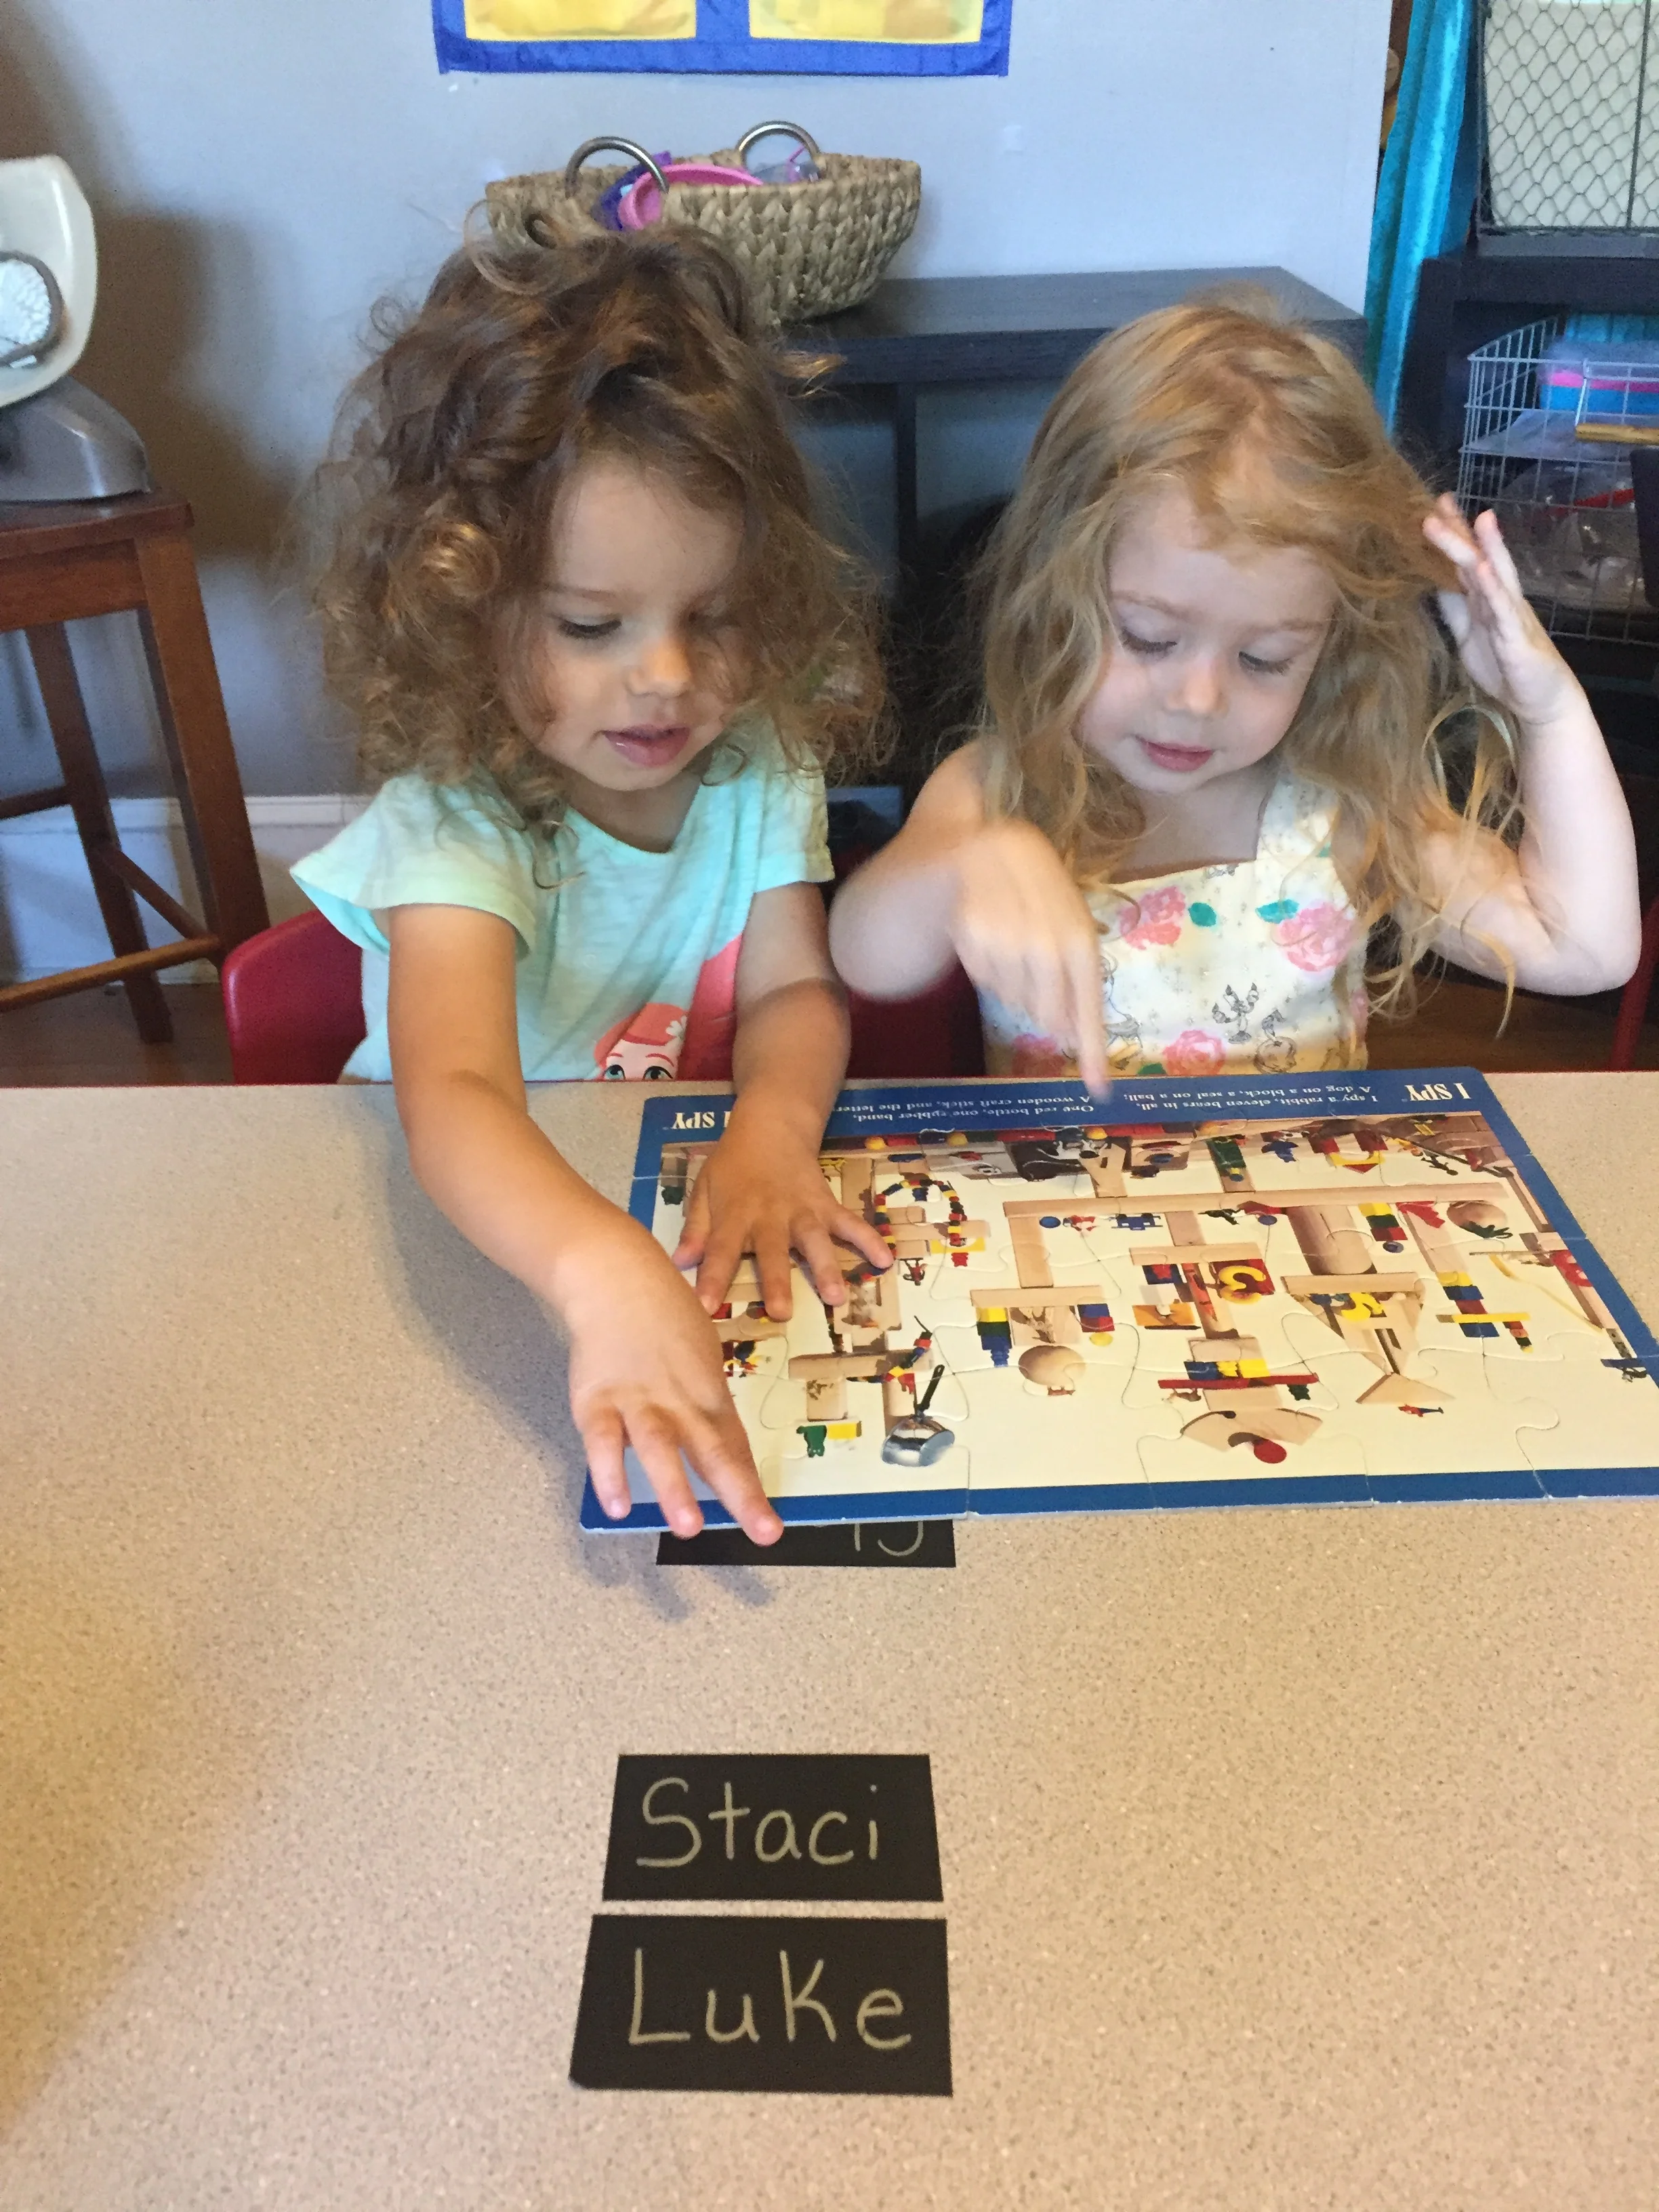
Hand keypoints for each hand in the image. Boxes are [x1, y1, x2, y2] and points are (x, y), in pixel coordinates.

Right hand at [565, 1217, 781, 1544]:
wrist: (616, 1278)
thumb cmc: (663, 1316)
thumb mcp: (700, 1353)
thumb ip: (704, 1401)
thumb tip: (713, 1441)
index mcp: (709, 1393)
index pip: (736, 1449)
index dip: (752, 1490)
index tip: (769, 1529)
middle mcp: (679, 1401)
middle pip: (713, 1451)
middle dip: (738, 1495)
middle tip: (760, 1531)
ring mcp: (637, 1401)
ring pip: (660, 1448)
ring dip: (675, 1489)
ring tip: (689, 1528)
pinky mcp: (597, 1400)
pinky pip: (603, 1442)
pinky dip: (609, 1473)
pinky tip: (617, 1504)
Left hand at [674, 1117, 893, 1318]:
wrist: (771, 1125)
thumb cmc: (732, 1164)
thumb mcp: (704, 1189)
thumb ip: (695, 1227)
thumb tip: (680, 1262)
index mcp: (735, 1215)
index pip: (720, 1250)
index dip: (712, 1278)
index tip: (705, 1306)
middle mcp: (770, 1216)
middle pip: (773, 1251)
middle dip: (777, 1282)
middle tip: (782, 1313)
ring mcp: (802, 1210)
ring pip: (815, 1241)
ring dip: (826, 1268)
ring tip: (837, 1298)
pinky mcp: (826, 1204)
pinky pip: (850, 1223)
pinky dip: (868, 1240)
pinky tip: (885, 1260)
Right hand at [952, 819, 1110, 1095]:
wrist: (994, 848)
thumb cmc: (1042, 896)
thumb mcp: (1069, 928)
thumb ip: (1074, 980)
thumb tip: (1072, 1036)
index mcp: (1079, 936)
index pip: (1088, 1004)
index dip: (1093, 1048)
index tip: (1098, 1091)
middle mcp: (1044, 938)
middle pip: (1047, 1012)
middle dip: (1047, 1014)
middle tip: (1042, 990)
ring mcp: (1005, 936)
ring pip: (1012, 999)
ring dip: (1015, 990)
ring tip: (1015, 952)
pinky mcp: (970, 931)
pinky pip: (983, 979)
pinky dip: (989, 972)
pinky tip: (992, 943)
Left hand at [1424, 496, 1581, 727]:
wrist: (1540, 700)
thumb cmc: (1505, 666)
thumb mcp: (1468, 634)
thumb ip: (1453, 610)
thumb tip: (1431, 587)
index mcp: (1484, 599)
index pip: (1462, 563)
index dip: (1449, 537)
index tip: (1432, 508)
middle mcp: (1498, 599)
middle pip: (1476, 559)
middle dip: (1458, 532)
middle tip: (1439, 503)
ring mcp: (1509, 614)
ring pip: (1493, 575)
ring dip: (1480, 548)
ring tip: (1472, 519)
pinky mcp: (1515, 636)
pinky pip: (1503, 608)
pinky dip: (1493, 587)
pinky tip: (1484, 568)